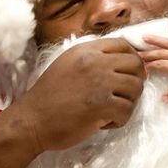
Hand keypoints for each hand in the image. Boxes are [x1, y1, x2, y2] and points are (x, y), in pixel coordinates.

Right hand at [0, 37, 144, 167]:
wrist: (31, 121)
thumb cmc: (49, 96)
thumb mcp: (68, 64)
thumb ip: (91, 58)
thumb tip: (121, 59)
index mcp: (86, 51)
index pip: (124, 45)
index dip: (132, 59)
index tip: (128, 74)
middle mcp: (95, 62)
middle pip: (136, 65)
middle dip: (135, 80)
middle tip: (124, 95)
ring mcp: (100, 83)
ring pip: (136, 88)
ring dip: (129, 102)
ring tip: (112, 110)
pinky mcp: (103, 105)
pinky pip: (128, 111)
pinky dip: (120, 120)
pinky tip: (104, 122)